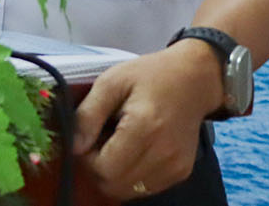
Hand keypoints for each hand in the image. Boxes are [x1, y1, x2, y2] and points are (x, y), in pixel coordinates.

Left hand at [72, 39, 222, 199]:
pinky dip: (131, 176)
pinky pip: (145, 189)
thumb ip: (89, 114)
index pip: (104, 169)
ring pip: (128, 192)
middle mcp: (163, 154)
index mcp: (145, 128)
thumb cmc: (150, 75)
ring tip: (118, 143)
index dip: (87, 157)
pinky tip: (134, 150)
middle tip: (101, 139)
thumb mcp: (111, 82)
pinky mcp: (181, 173)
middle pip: (114, 186)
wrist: (194, 80)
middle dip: (98, 168)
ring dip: (115, 174)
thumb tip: (74, 146)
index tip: (89, 136)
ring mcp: (175, 168)